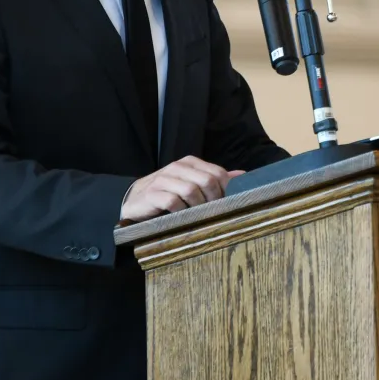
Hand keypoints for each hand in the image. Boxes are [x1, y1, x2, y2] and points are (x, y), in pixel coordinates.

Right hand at [120, 156, 242, 221]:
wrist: (135, 200)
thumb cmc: (169, 193)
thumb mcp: (192, 182)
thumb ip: (215, 178)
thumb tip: (242, 175)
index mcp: (190, 163)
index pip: (218, 173)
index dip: (226, 190)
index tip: (226, 203)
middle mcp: (178, 167)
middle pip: (207, 181)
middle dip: (214, 199)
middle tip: (212, 212)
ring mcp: (164, 179)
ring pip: (191, 190)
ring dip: (198, 206)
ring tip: (197, 215)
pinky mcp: (153, 193)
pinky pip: (173, 202)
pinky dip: (181, 211)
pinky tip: (181, 216)